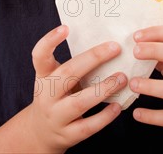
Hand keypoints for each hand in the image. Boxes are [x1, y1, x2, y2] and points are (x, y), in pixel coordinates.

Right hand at [27, 25, 126, 151]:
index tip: (66, 27)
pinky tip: (117, 106)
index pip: (40, 55)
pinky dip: (104, 116)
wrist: (41, 132)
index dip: (50, 41)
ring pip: (79, 102)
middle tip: (115, 47)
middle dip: (92, 59)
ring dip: (103, 89)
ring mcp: (56, 116)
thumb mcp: (55, 78)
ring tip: (122, 78)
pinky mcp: (67, 134)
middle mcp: (46, 94)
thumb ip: (74, 65)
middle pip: (67, 74)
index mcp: (43, 75)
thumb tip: (107, 44)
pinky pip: (88, 126)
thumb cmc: (56, 96)